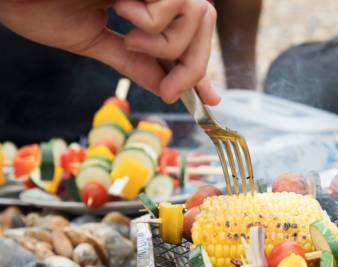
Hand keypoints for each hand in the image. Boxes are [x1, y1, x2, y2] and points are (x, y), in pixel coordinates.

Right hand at [0, 0, 219, 104]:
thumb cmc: (40, 5)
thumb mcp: (95, 42)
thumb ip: (135, 62)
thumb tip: (167, 89)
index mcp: (141, 0)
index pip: (189, 32)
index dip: (202, 65)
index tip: (210, 99)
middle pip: (205, 21)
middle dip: (193, 65)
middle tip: (168, 90)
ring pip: (197, 14)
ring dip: (165, 43)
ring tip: (130, 34)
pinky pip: (174, 5)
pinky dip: (151, 23)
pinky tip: (120, 8)